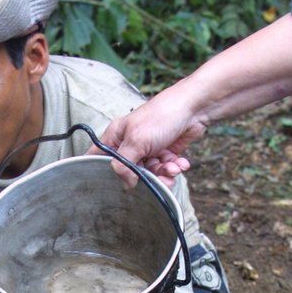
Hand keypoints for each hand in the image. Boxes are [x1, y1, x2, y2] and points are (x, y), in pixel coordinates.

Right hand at [87, 95, 206, 187]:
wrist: (194, 108)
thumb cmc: (162, 116)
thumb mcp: (136, 142)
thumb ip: (124, 166)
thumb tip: (126, 184)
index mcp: (116, 136)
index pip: (97, 156)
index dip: (97, 170)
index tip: (106, 184)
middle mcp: (129, 143)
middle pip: (128, 170)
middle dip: (144, 176)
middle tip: (154, 177)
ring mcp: (147, 148)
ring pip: (149, 171)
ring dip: (163, 173)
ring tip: (173, 169)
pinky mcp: (164, 151)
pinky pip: (164, 167)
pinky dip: (173, 167)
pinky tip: (180, 163)